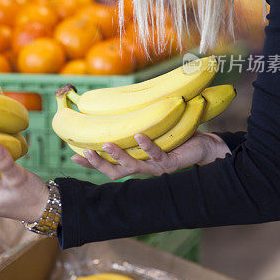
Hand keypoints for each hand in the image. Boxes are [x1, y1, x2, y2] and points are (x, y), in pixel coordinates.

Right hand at [71, 131, 230, 180]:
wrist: (205, 145)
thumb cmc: (175, 135)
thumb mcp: (150, 128)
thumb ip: (133, 125)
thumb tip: (113, 108)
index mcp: (136, 162)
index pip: (109, 166)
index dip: (91, 163)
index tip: (73, 154)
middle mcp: (144, 168)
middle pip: (115, 172)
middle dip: (98, 163)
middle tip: (83, 151)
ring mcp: (157, 168)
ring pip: (133, 167)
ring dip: (118, 156)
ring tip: (106, 144)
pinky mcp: (172, 163)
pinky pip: (157, 156)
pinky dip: (147, 146)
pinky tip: (139, 135)